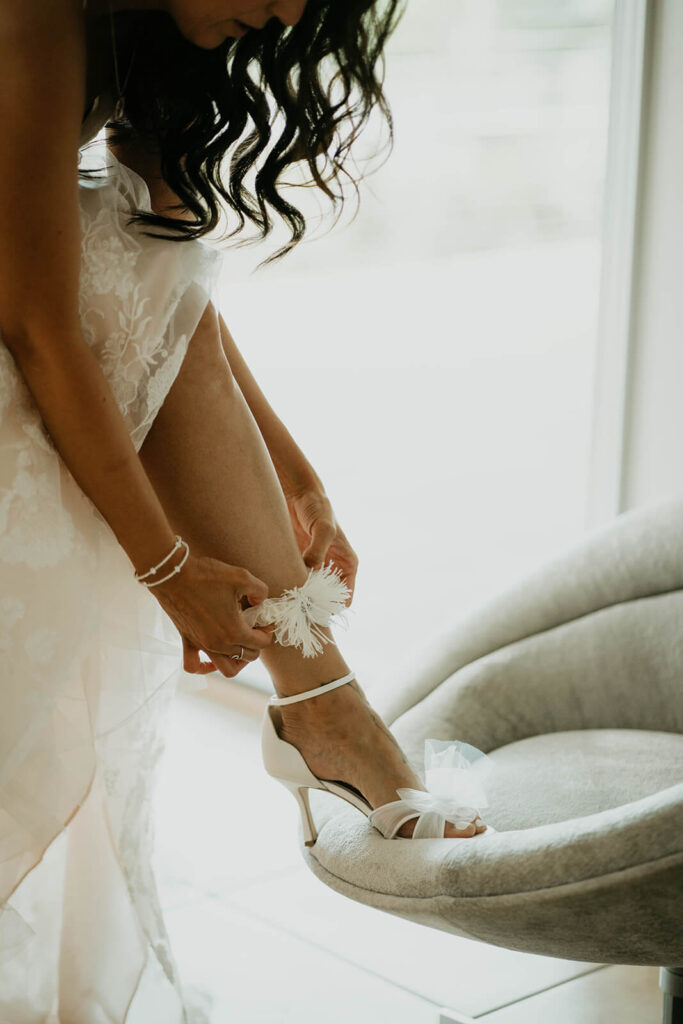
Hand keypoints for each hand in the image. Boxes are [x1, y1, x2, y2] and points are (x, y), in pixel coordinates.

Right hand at [149, 553, 275, 675]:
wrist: (172, 574)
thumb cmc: (206, 575)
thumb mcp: (242, 577)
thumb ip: (260, 590)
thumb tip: (260, 601)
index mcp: (234, 631)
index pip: (261, 643)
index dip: (268, 632)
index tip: (265, 620)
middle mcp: (218, 644)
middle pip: (248, 656)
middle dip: (256, 643)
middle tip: (254, 627)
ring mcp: (201, 645)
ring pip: (226, 669)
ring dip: (238, 661)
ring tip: (240, 647)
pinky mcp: (187, 640)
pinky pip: (193, 665)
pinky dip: (204, 667)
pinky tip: (210, 659)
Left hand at [281, 477, 358, 606]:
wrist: (298, 492)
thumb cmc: (317, 507)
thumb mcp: (323, 528)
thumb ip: (318, 550)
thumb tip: (311, 571)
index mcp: (347, 565)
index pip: (344, 599)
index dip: (330, 607)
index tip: (311, 609)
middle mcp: (332, 569)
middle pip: (324, 600)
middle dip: (310, 606)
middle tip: (292, 609)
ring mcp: (314, 568)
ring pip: (307, 594)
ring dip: (296, 598)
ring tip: (281, 600)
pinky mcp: (296, 563)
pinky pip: (292, 583)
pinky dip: (284, 588)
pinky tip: (273, 589)